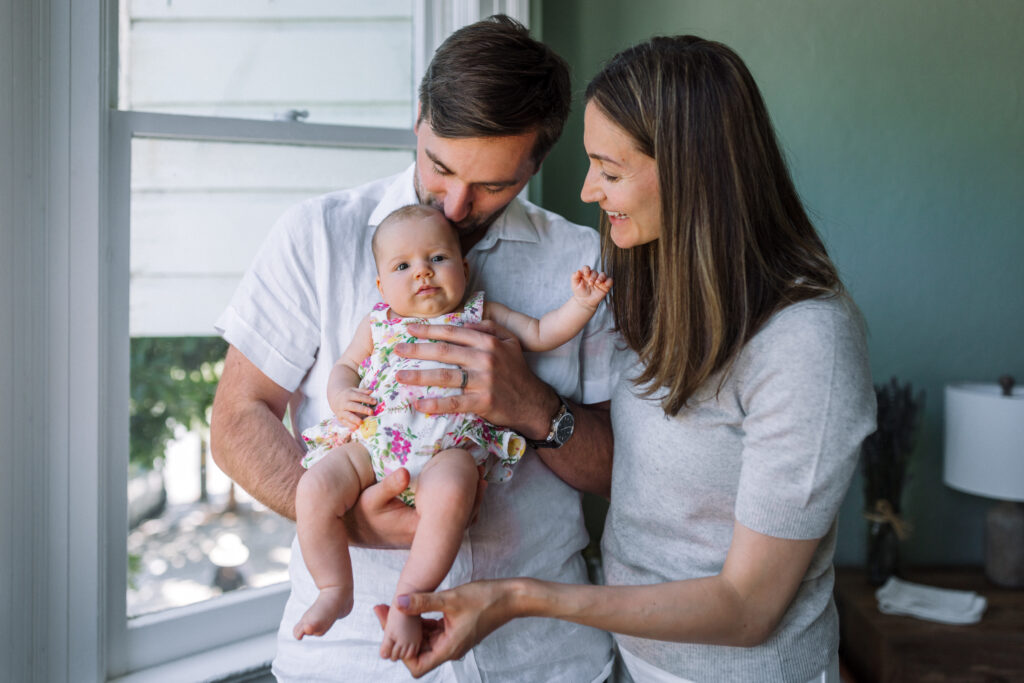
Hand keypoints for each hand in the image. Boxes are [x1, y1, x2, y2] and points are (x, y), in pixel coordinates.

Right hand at [328, 386, 376, 430]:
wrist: (335, 399)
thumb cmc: (349, 395)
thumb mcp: (354, 391)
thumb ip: (363, 391)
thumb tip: (371, 391)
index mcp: (349, 395)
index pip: (358, 397)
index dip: (367, 399)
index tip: (375, 402)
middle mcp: (345, 403)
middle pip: (354, 406)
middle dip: (362, 409)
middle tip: (371, 412)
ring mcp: (341, 411)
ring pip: (348, 415)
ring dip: (354, 419)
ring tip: (361, 422)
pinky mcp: (340, 418)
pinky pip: (345, 422)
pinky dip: (350, 425)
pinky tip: (356, 428)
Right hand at [343, 466, 487, 547]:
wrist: (351, 529)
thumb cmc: (360, 514)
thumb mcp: (369, 499)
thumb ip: (387, 487)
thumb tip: (403, 472)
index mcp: (419, 528)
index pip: (455, 514)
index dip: (470, 495)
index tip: (478, 474)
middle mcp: (427, 536)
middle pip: (461, 518)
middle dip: (474, 496)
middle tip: (482, 472)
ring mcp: (426, 535)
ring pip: (457, 519)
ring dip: (469, 499)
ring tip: (479, 477)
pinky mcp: (423, 530)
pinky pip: (449, 519)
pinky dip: (460, 504)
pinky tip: (464, 487)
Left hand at [372, 580, 519, 677]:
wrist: (510, 597)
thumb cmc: (485, 599)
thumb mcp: (451, 599)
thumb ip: (423, 602)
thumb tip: (398, 602)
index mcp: (448, 648)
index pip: (416, 665)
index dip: (400, 652)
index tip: (389, 630)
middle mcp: (449, 648)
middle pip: (416, 651)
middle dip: (398, 634)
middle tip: (383, 611)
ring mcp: (452, 639)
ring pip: (423, 640)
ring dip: (408, 626)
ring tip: (392, 606)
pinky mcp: (455, 629)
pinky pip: (432, 631)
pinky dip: (421, 621)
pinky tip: (411, 606)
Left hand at [394, 321, 557, 439]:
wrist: (532, 402)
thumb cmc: (516, 371)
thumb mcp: (510, 342)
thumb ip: (489, 327)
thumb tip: (465, 321)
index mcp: (488, 341)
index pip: (453, 332)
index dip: (429, 330)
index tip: (409, 329)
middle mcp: (485, 358)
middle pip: (444, 352)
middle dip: (417, 350)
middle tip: (397, 350)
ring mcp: (484, 381)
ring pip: (445, 376)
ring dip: (419, 376)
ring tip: (400, 376)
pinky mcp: (483, 402)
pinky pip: (455, 402)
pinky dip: (436, 404)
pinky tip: (420, 403)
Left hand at [571, 266, 612, 309]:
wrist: (584, 302)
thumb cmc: (579, 292)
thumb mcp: (574, 284)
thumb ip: (574, 276)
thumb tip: (578, 271)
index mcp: (585, 274)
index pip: (586, 268)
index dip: (587, 269)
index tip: (586, 274)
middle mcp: (593, 276)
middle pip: (595, 272)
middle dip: (593, 277)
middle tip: (590, 283)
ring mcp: (600, 280)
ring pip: (603, 274)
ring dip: (601, 278)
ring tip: (597, 283)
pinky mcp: (605, 286)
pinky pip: (610, 281)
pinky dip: (609, 281)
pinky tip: (605, 284)